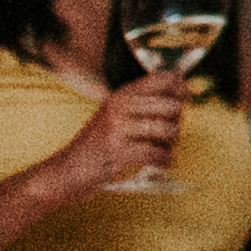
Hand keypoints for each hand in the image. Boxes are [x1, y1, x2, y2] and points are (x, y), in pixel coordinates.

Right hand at [40, 68, 191, 205]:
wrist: (64, 171)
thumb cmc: (97, 144)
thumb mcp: (117, 114)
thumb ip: (144, 103)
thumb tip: (184, 92)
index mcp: (122, 94)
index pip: (165, 79)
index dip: (182, 89)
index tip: (185, 101)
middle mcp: (119, 105)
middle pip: (172, 106)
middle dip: (178, 123)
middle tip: (171, 136)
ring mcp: (116, 127)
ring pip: (167, 129)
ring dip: (171, 144)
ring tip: (164, 150)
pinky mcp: (115, 151)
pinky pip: (155, 153)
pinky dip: (164, 160)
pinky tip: (163, 163)